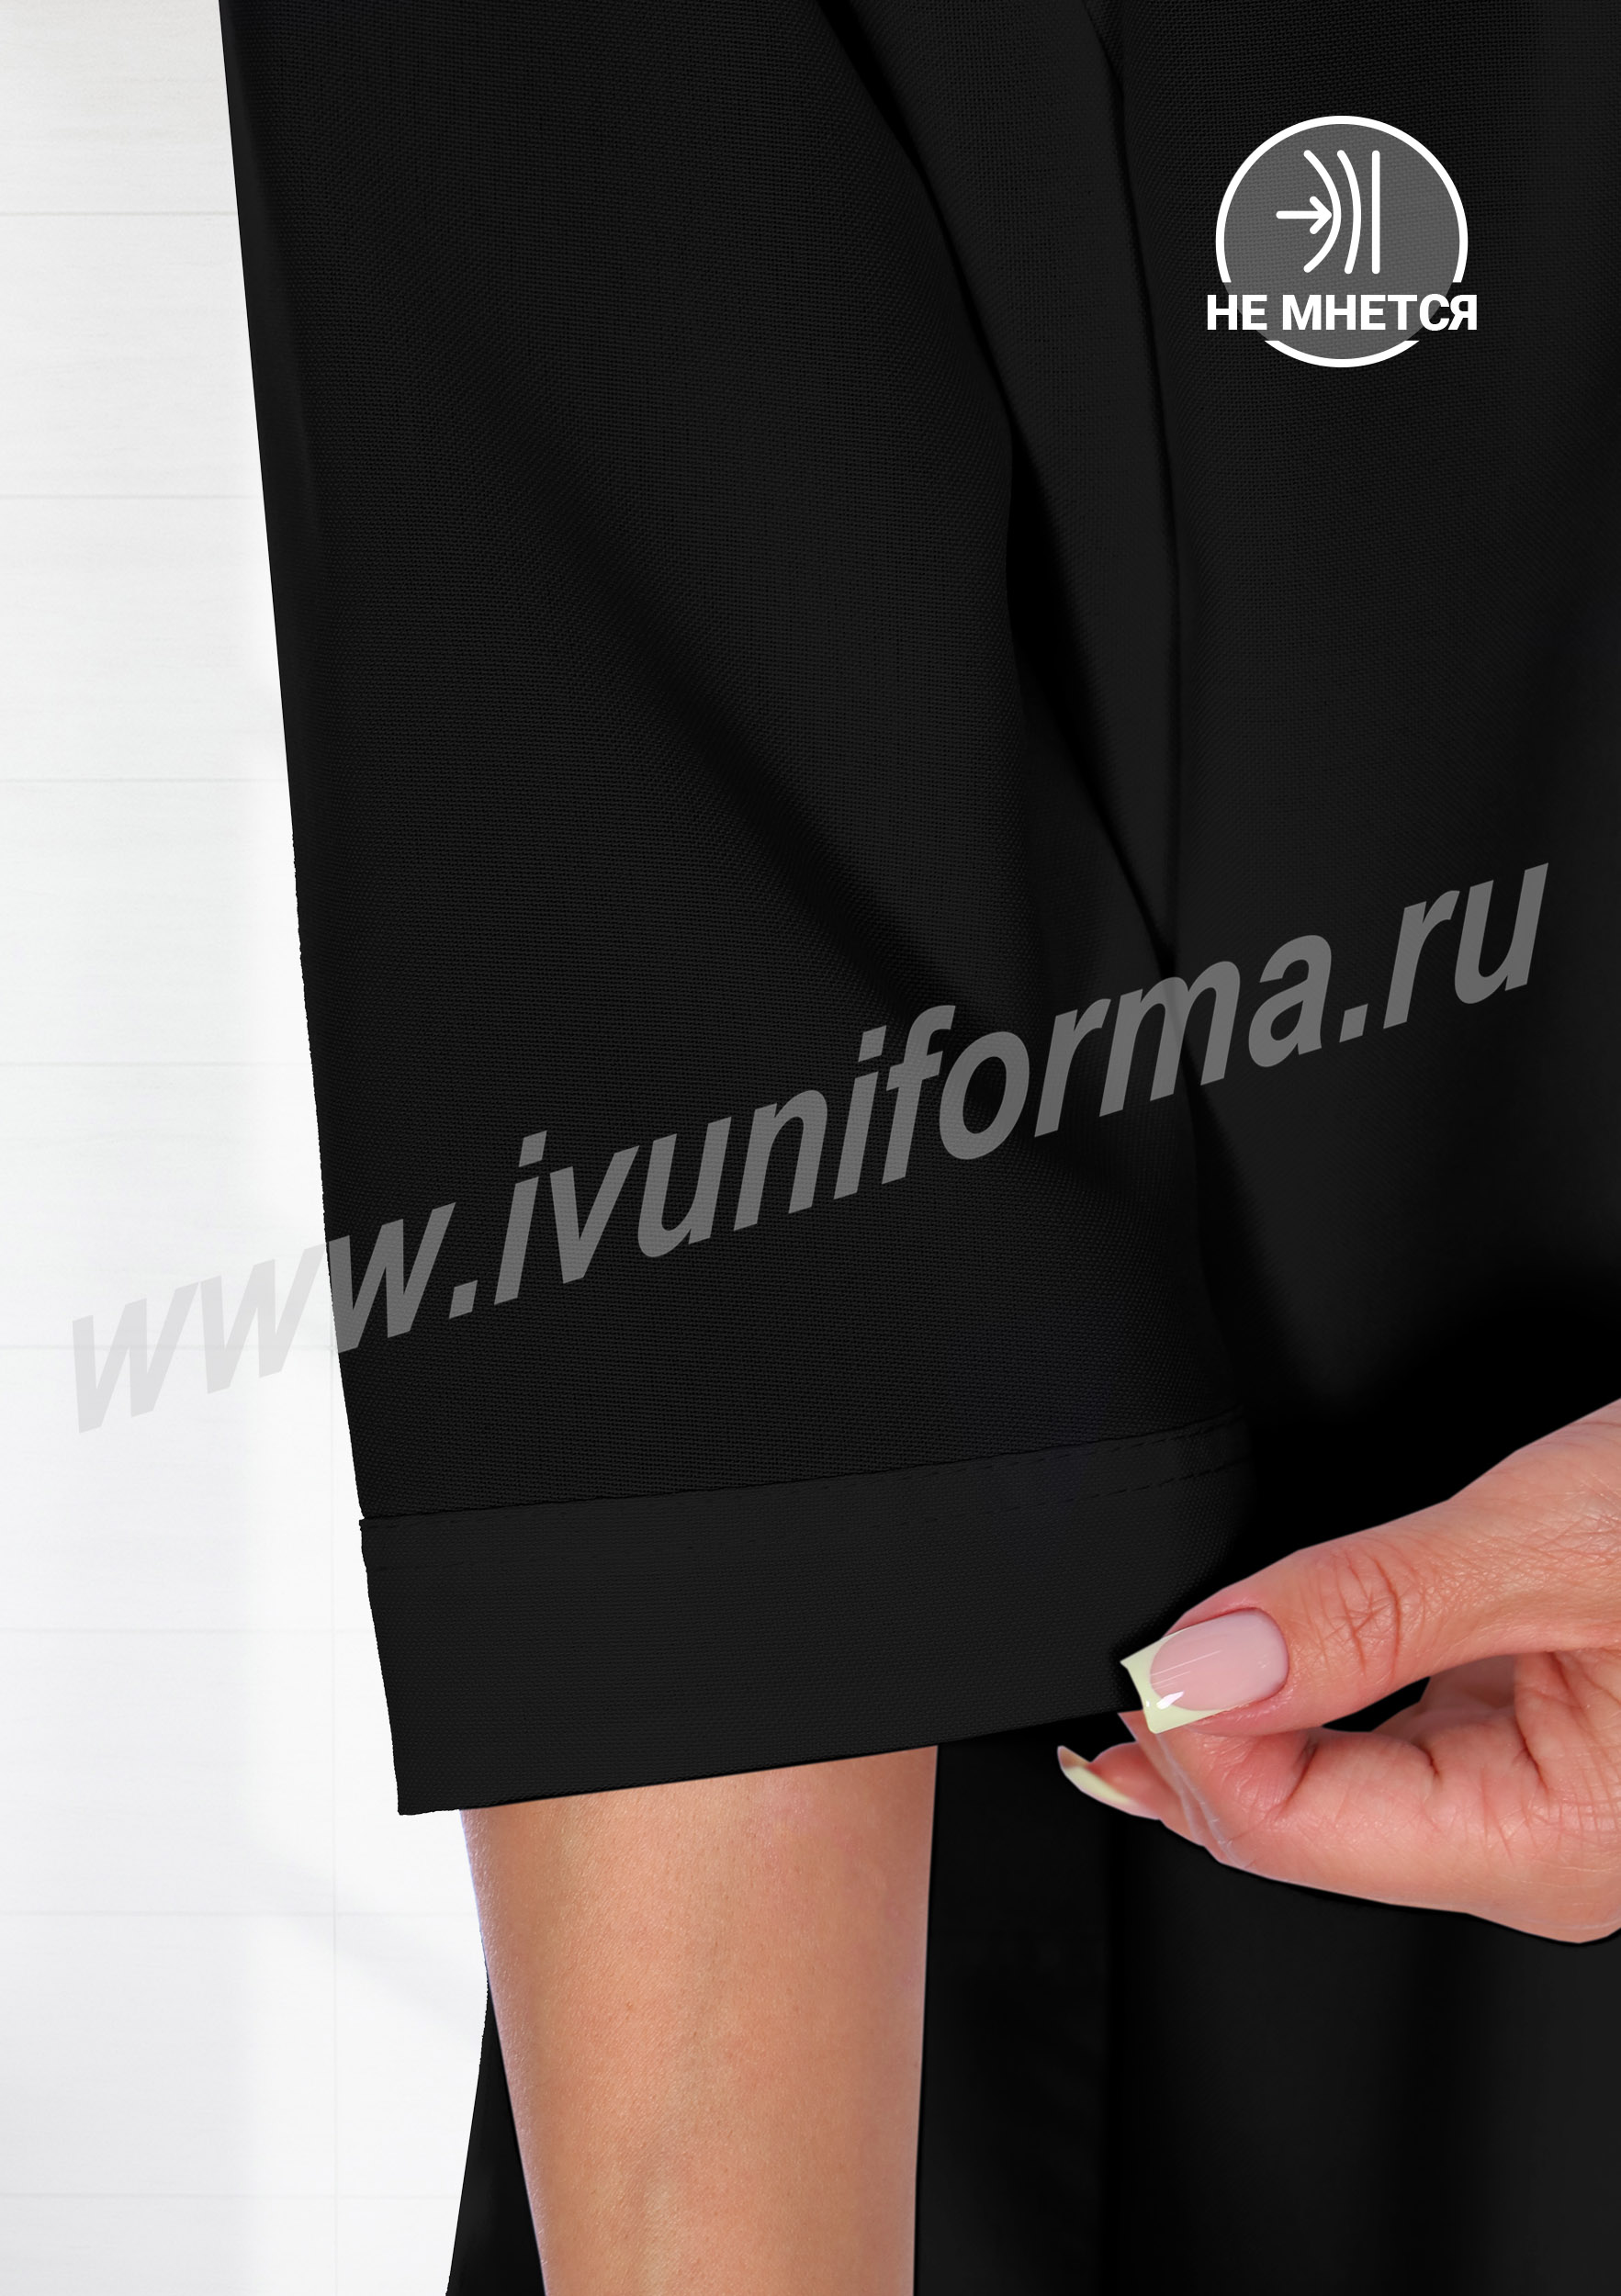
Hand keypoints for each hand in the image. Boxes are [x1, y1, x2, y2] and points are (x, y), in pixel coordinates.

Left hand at [1060, 1402, 1620, 1942]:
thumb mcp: (1547, 1543)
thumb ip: (1364, 1607)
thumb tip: (1202, 1665)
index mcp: (1550, 1840)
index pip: (1292, 1831)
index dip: (1183, 1741)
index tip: (1130, 1649)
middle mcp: (1539, 1852)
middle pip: (1298, 1827)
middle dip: (1190, 1748)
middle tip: (1110, 1651)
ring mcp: (1536, 1803)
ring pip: (1332, 1794)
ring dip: (1234, 1728)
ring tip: (1151, 1662)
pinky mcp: (1533, 1746)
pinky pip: (1382, 1747)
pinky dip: (1298, 1702)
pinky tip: (1249, 1662)